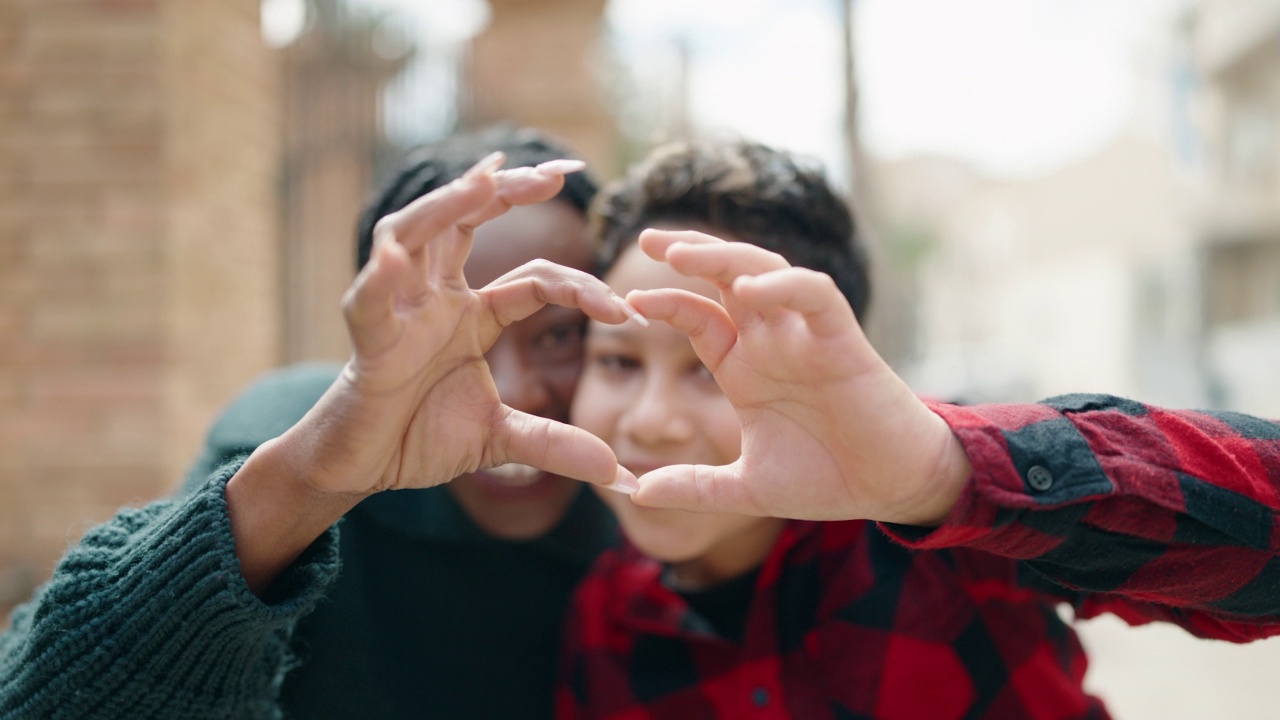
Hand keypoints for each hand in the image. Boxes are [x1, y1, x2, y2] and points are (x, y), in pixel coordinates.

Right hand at [280, 154, 637, 499]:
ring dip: (448, 207)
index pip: (533, 280)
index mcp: (472, 314)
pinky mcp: (367, 340)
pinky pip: (370, 301)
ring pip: (414, 236)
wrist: (362, 467)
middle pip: (468, 222)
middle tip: (557, 173)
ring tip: (485, 181)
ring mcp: (399, 310)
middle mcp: (435, 297)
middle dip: (508, 192)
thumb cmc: (419, 435)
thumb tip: (619, 473)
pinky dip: (381, 278)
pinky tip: (398, 258)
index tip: (624, 312)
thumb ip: (555, 445)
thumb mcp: (501, 438)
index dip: (579, 288)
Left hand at [624, 229, 969, 524]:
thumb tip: (635, 495)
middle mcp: (772, 341)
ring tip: (680, 255)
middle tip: (645, 239)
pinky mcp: (843, 340)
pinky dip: (784, 285)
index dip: (665, 304)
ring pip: (764, 271)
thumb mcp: (747, 487)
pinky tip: (749, 288)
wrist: (891, 488)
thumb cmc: (828, 478)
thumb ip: (694, 487)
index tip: (627, 304)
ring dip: (724, 257)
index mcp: (745, 366)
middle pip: (725, 276)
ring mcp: (805, 336)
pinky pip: (814, 295)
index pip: (698, 316)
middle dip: (688, 252)